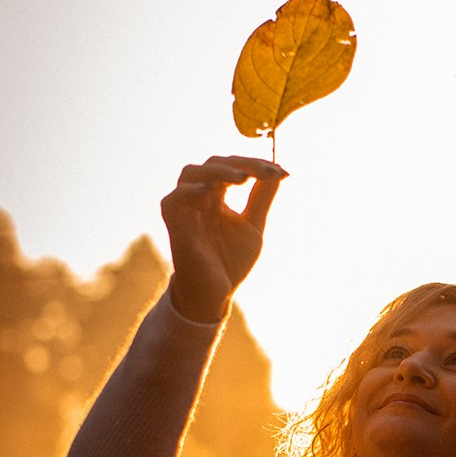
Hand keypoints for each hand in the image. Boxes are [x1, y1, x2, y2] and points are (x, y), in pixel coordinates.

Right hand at [161, 154, 287, 322]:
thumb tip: (279, 172)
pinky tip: (212, 190)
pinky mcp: (174, 223)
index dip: (256, 165)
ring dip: (219, 171)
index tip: (282, 171)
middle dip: (243, 165)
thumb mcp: (253, 225)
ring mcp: (184, 207)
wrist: (216, 292)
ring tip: (243, 177)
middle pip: (215, 163)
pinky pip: (175, 199)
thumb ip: (262, 198)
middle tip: (268, 172)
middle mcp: (198, 195)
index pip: (233, 167)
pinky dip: (191, 190)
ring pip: (192, 173)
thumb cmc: (231, 261)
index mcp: (216, 195)